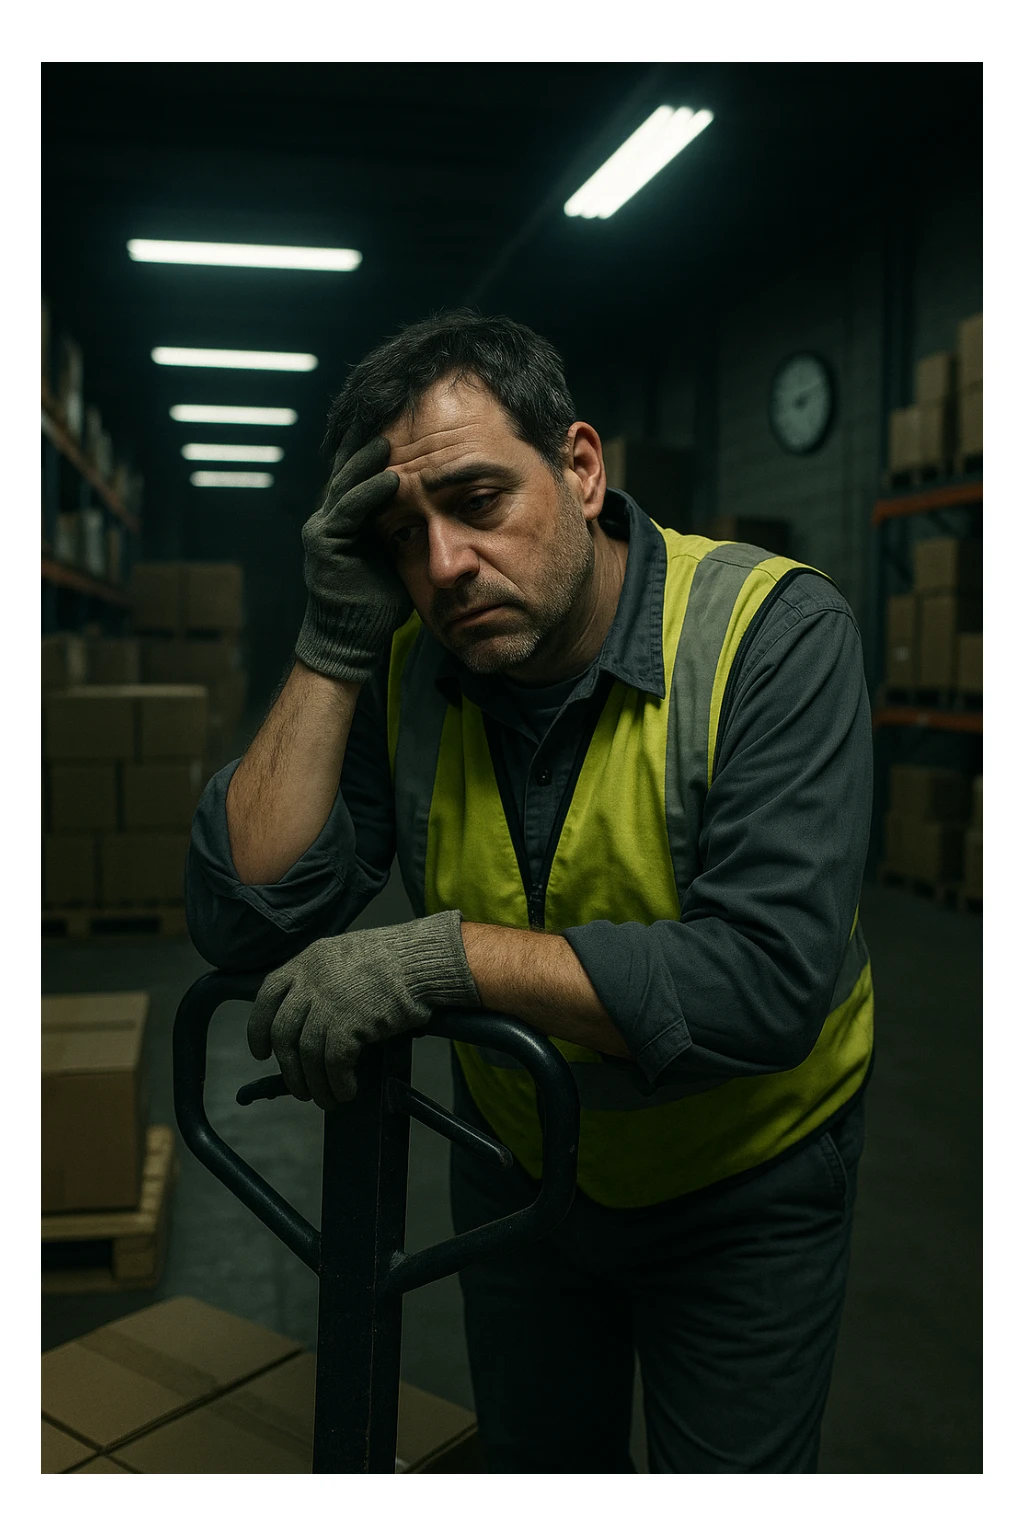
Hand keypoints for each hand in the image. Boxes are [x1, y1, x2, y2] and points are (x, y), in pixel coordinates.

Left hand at [246, 911, 479, 1109]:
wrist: (422, 960)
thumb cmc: (395, 960)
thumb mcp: (347, 955)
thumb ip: (323, 979)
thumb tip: (312, 1018)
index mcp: (308, 960)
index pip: (267, 994)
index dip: (257, 1027)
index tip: (261, 1052)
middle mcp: (311, 981)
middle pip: (282, 1032)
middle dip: (287, 1068)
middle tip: (299, 1088)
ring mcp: (327, 1002)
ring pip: (306, 1054)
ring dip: (313, 1084)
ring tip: (325, 1099)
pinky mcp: (348, 1024)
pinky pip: (334, 1063)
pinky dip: (337, 1083)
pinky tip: (347, 1091)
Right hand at [293, 429, 411, 682]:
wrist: (353, 636)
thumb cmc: (378, 600)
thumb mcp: (394, 555)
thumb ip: (403, 527)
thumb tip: (437, 507)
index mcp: (346, 516)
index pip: (360, 471)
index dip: (377, 448)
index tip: (401, 423)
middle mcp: (329, 516)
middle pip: (349, 467)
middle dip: (367, 441)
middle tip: (391, 414)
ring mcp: (323, 528)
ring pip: (347, 483)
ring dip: (369, 460)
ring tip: (391, 439)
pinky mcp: (325, 543)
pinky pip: (349, 510)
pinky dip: (369, 493)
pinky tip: (390, 478)